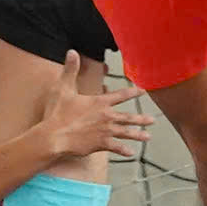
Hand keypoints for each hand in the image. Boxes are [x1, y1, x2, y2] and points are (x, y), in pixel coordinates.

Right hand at [37, 51, 152, 161]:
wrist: (54, 136)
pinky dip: (124, 150)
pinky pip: (116, 147)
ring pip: (126, 133)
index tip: (142, 91)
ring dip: (138, 135)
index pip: (120, 95)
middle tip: (152, 120)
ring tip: (148, 137)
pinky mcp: (100, 144)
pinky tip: (131, 153)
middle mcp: (106, 116)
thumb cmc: (58, 113)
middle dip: (141, 119)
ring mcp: (104, 131)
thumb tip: (71, 52)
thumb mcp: (63, 88)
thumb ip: (70, 70)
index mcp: (99, 102)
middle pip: (128, 117)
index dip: (132, 92)